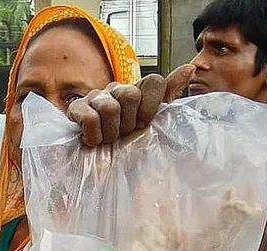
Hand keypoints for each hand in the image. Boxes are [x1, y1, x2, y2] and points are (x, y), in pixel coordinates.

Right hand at [67, 64, 195, 145]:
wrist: (98, 165)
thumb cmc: (126, 143)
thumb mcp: (153, 122)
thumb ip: (169, 95)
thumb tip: (190, 68)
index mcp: (137, 91)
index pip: (154, 81)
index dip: (151, 106)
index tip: (143, 125)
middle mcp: (116, 89)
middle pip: (131, 95)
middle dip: (128, 123)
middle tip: (123, 134)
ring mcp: (95, 97)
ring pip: (110, 108)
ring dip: (111, 133)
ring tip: (108, 139)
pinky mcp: (76, 109)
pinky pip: (89, 118)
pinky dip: (94, 136)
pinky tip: (94, 140)